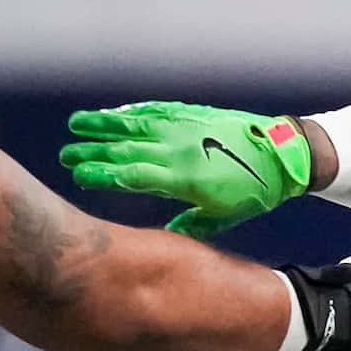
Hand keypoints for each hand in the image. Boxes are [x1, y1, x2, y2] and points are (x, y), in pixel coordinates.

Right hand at [61, 101, 313, 237]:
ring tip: (75, 125)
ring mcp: (184, 128)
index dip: (103, 174)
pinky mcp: (192, 114)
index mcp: (185, 179)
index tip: (79, 176)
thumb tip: (165, 239)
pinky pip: (155, 111)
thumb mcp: (225, 216)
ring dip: (102, 124)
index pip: (134, 176)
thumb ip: (192, 226)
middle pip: (126, 149)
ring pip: (135, 124)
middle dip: (92, 152)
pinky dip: (131, 112)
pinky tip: (113, 113)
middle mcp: (179, 150)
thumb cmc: (256, 190)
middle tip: (65, 155)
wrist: (285, 154)